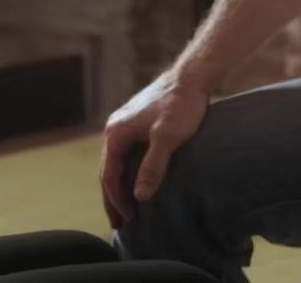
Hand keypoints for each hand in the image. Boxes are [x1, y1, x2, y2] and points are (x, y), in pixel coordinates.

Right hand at [98, 72, 208, 228]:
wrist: (192, 76)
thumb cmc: (181, 105)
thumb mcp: (168, 138)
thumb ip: (153, 167)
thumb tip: (140, 196)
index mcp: (116, 133)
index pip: (109, 175)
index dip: (117, 200)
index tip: (128, 220)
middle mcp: (115, 128)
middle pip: (108, 170)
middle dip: (113, 198)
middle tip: (119, 224)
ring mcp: (125, 124)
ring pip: (117, 162)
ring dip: (120, 186)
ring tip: (126, 209)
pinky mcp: (137, 123)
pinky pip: (126, 154)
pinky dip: (128, 172)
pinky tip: (137, 182)